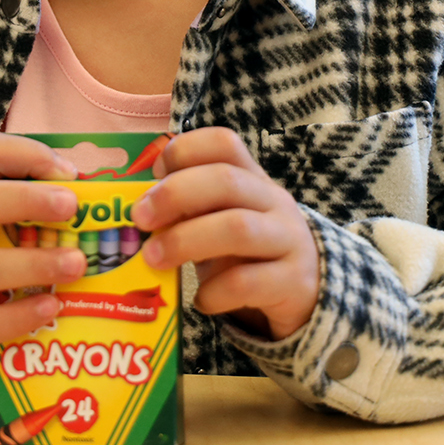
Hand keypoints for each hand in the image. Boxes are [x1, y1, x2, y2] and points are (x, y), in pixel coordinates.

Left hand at [129, 127, 318, 340]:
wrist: (308, 293)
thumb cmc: (247, 252)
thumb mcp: (221, 220)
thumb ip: (189, 208)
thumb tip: (135, 205)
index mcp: (251, 179)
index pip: (224, 143)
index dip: (184, 150)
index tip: (153, 173)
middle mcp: (273, 202)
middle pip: (225, 181)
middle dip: (174, 195)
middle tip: (139, 218)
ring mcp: (288, 241)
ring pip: (237, 228)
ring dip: (185, 241)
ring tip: (154, 258)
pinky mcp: (293, 283)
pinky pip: (247, 282)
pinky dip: (215, 292)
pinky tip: (200, 301)